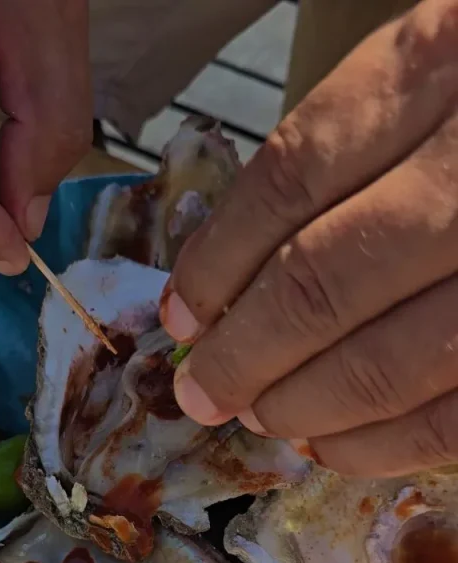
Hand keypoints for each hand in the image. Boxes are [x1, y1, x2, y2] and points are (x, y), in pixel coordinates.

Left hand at [162, 0, 457, 476]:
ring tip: (256, 419)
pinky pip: (455, 418)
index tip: (180, 313)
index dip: (219, 262)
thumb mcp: (439, 64)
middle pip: (324, 283)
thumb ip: (347, 152)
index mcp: (445, 64)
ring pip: (387, 363)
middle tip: (201, 393)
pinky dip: (383, 448)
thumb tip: (228, 272)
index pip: (293, 181)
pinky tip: (332, 450)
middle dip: (244, 355)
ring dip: (301, 407)